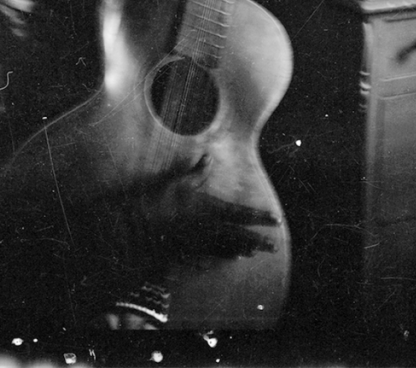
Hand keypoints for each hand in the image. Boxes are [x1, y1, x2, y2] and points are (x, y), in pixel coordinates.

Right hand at [141, 155, 281, 261]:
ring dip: (243, 249)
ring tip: (254, 252)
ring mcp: (200, 244)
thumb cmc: (159, 202)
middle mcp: (209, 229)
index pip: (241, 213)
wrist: (139, 229)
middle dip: (258, 241)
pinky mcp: (190, 254)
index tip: (276, 221)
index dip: (260, 217)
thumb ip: (196, 172)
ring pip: (227, 248)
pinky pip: (211, 257)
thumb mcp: (178, 182)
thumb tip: (208, 156)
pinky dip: (223, 256)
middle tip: (274, 247)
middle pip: (239, 236)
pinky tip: (229, 258)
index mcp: (210, 209)